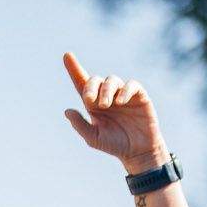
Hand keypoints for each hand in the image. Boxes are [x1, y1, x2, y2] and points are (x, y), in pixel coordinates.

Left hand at [60, 54, 168, 173]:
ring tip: (106, 104)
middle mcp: (106, 96)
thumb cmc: (114, 144)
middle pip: (95, 80)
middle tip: (90, 101)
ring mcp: (123, 94)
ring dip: (106, 90)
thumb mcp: (93, 137)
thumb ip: (80, 125)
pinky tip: (121, 101)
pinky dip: (125, 90)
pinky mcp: (139, 96)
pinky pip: (131, 85)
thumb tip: (67, 111)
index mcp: (93, 104)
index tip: (66, 55)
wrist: (137, 151)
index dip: (74, 69)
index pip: (82, 83)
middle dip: (91, 87)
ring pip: (112, 80)